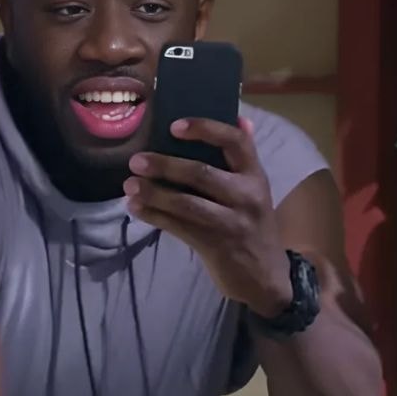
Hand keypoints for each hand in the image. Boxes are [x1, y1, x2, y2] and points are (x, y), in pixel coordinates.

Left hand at [124, 117, 290, 317]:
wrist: (267, 278)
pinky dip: (154, 216)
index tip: (174, 126)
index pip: (236, 141)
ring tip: (129, 185)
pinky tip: (136, 208)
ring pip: (186, 203)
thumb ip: (243, 159)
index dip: (205, 129)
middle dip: (165, 165)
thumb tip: (240, 117)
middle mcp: (247, 196)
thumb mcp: (255, 191)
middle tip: (136, 160)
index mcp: (255, 175)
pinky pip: (178, 227)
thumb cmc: (252, 226)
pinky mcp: (216, 246)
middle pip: (201, 173)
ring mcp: (232, 222)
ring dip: (153, 193)